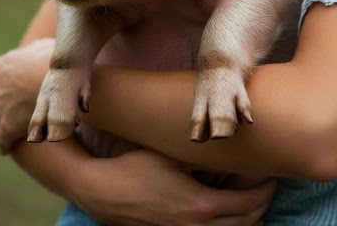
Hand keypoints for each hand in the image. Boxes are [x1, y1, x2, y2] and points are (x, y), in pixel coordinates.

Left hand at [0, 37, 53, 153]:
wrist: (62, 80)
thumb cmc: (59, 61)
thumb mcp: (45, 46)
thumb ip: (37, 48)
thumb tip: (38, 49)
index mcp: (2, 66)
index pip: (1, 77)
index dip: (11, 85)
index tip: (19, 91)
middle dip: (5, 103)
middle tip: (17, 111)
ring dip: (2, 123)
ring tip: (9, 131)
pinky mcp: (7, 126)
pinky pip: (1, 138)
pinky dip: (3, 143)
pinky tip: (6, 148)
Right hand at [76, 150, 273, 225]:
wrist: (101, 191)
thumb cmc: (132, 170)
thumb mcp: (169, 156)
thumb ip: (200, 158)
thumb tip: (223, 154)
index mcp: (201, 204)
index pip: (249, 203)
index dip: (265, 191)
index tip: (270, 178)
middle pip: (247, 222)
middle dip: (261, 206)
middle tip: (264, 189)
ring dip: (248, 222)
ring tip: (251, 207)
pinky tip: (227, 221)